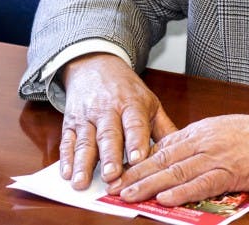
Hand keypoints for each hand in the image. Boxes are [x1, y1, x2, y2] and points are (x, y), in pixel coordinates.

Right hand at [59, 53, 177, 189]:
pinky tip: (66, 173)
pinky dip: (66, 158)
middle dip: (109, 156)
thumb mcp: (149, 102)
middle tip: (111, 176)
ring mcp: (87, 116)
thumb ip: (164, 128)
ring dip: (82, 163)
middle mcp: (108, 110)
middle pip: (108, 134)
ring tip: (81, 182)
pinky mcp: (71, 122)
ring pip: (85, 141)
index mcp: (132, 104)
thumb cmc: (126, 90)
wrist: (95, 65)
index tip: (137, 159)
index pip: (135, 123)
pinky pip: (68, 141)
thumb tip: (182, 150)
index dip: (136, 141)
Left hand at [107, 111, 248, 205]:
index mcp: (202, 130)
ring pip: (176, 172)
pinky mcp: (232, 172)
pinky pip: (202, 184)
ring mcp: (217, 156)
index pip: (164, 146)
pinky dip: (182, 192)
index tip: (123, 170)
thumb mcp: (225, 130)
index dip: (141, 160)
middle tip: (114, 186)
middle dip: (136, 173)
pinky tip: (165, 199)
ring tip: (128, 195)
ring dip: (149, 185)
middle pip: (163, 159)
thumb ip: (201, 141)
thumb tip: (178, 154)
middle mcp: (205, 141)